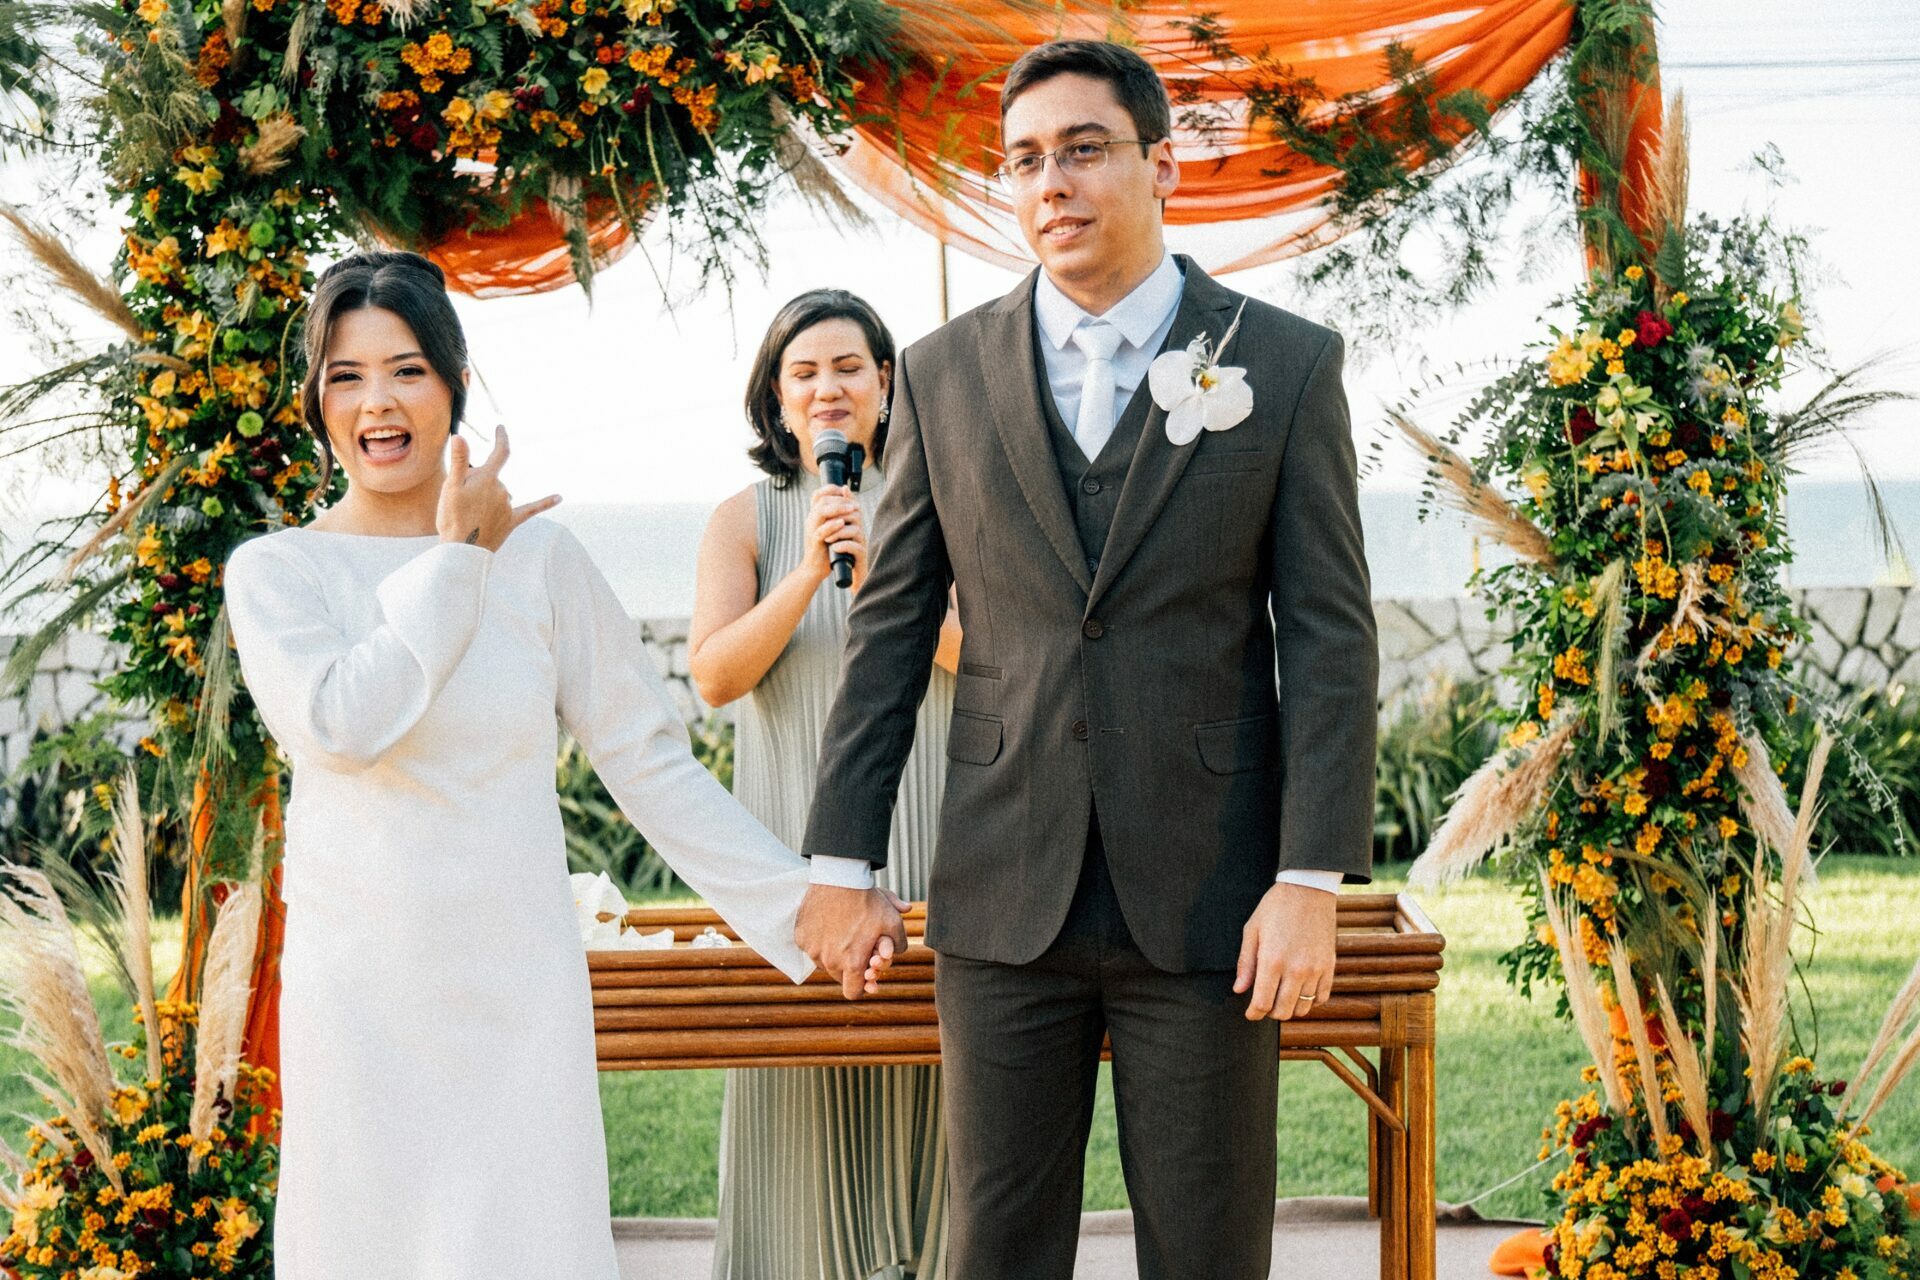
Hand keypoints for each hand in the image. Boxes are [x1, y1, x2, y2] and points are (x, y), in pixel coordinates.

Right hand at [436, 425, 560, 551]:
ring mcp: (508, 507)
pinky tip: (560, 497)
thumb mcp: (450, 488)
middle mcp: (503, 490)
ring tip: (469, 515)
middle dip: (477, 483)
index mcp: (488, 479)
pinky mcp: (512, 521)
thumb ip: (458, 461)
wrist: (463, 551)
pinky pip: (531, 509)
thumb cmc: (452, 518)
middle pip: (492, 478)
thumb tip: (460, 435)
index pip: (500, 453)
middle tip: (459, 502)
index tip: (501, 428)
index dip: (501, 438)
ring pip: (500, 493)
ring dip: (488, 497)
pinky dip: (545, 502)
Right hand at [795, 882, 906, 998]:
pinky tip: (828, 923)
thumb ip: (899, 942)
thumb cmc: (867, 900)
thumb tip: (897, 951)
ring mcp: (811, 949)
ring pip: (823, 962)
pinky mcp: (800, 937)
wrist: (839, 876)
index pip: (853, 993)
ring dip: (832, 954)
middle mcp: (829, 961)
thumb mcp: (893, 921)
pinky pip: (810, 947)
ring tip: (842, 931)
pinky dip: (818, 940)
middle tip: (855, 947)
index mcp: (852, 963)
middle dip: (848, 967)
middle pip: (839, 977)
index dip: (860, 986)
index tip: (864, 974)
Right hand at [799, 484, 866, 589]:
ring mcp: (811, 530)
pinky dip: (832, 525)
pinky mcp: (814, 542)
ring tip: (851, 510)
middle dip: (840, 499)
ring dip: (838, 508)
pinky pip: (821, 530)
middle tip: (855, 505)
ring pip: (820, 512)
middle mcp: (810, 520)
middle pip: (822, 500)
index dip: (831, 489)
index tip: (846, 491)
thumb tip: (849, 498)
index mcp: (814, 515)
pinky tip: (842, 523)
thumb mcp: (833, 528)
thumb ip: (838, 514)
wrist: (816, 568)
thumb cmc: (827, 547)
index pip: (818, 494)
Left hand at [1233, 881, 1336, 1020]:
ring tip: (1282, 996)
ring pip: (1302, 1008)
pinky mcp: (1329, 966)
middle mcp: (1295, 970)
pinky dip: (1310, 1000)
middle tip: (1265, 1003)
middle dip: (1270, 1012)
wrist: (1308, 889)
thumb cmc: (1275, 907)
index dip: (1254, 1013)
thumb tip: (1239, 990)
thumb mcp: (1253, 930)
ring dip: (1290, 1007)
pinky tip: (1300, 989)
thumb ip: (1246, 963)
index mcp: (1272, 961)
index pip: (1262, 1004)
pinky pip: (1321, 998)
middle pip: (1283, 1011)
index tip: (1250, 1013)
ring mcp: (1315, 969)